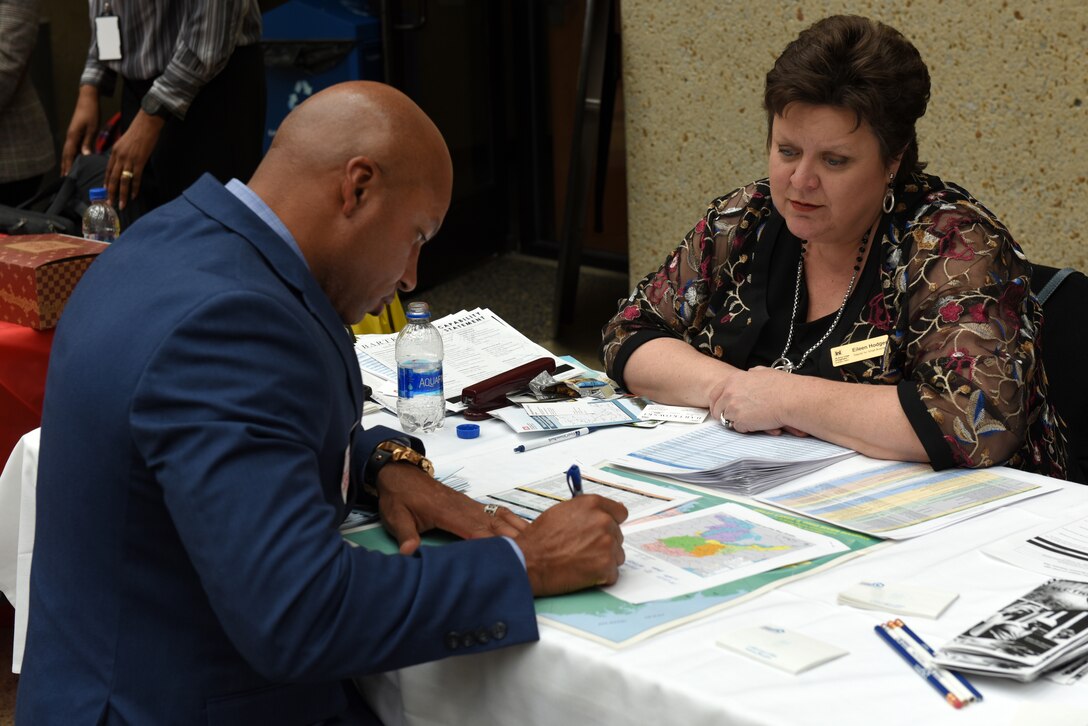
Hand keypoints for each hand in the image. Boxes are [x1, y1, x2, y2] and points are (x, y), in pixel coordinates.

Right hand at [61, 85, 100, 175]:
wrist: (87, 99)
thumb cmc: (91, 112)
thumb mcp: (92, 128)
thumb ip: (88, 142)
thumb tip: (85, 156)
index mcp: (73, 136)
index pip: (69, 155)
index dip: (67, 166)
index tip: (66, 176)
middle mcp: (70, 137)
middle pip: (66, 155)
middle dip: (65, 166)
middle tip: (65, 179)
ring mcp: (72, 135)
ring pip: (69, 151)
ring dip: (68, 162)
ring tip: (68, 173)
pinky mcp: (75, 133)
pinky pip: (72, 147)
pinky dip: (72, 155)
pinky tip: (75, 160)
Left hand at [106, 110, 165, 209]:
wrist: (146, 123)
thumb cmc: (138, 130)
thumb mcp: (125, 141)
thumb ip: (122, 152)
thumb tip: (123, 162)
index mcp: (114, 151)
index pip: (108, 170)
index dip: (106, 182)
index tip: (105, 192)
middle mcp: (119, 157)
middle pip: (112, 178)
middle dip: (110, 193)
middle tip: (109, 204)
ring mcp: (129, 159)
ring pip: (122, 181)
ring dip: (121, 194)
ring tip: (121, 204)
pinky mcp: (139, 161)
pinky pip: (135, 178)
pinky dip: (134, 188)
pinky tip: (134, 195)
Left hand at [377, 463, 527, 555]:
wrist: (401, 474)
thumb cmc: (399, 497)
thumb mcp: (396, 517)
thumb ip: (405, 534)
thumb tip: (409, 553)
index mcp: (448, 513)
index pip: (475, 532)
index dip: (492, 546)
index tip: (508, 559)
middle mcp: (464, 508)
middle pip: (494, 525)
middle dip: (513, 541)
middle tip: (533, 558)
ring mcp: (470, 505)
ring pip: (499, 518)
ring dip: (517, 530)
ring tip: (537, 545)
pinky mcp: (471, 505)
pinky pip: (496, 512)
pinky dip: (512, 520)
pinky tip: (524, 528)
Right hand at [515, 495, 627, 595]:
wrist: (529, 561)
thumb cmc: (540, 538)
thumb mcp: (562, 511)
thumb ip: (586, 511)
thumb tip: (603, 514)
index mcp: (592, 504)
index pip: (620, 512)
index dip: (612, 522)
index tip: (605, 530)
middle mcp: (603, 521)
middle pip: (617, 535)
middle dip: (604, 543)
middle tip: (583, 550)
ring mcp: (607, 544)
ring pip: (617, 555)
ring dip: (604, 560)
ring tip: (582, 561)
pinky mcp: (606, 566)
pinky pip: (612, 574)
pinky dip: (601, 577)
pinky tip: (583, 572)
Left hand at [709, 366, 806, 435]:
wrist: (791, 399)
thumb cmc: (782, 386)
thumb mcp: (763, 372)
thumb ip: (751, 374)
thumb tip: (750, 373)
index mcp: (732, 380)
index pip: (714, 394)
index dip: (717, 403)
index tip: (720, 408)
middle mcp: (729, 393)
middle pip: (717, 408)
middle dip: (722, 414)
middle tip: (732, 418)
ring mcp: (733, 408)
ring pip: (727, 419)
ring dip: (736, 420)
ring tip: (751, 419)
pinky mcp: (740, 421)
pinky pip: (738, 428)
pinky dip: (746, 427)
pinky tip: (757, 423)